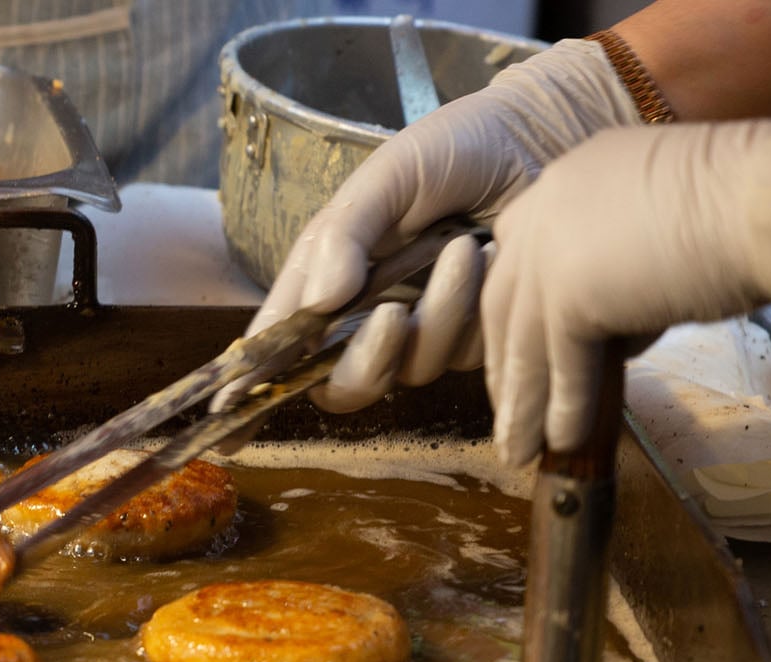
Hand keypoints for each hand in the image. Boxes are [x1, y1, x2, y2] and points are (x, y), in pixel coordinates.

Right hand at [236, 39, 641, 413]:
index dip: (251, 385)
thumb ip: (344, 236)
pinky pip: (464, 356)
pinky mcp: (474, 336)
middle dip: (365, 362)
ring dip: (437, 316)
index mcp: (326, 276)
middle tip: (391, 316)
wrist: (543, 138)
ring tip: (462, 249)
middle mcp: (365, 313)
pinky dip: (473, 309)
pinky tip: (488, 255)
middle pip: (340, 385)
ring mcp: (421, 330)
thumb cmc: (457, 147)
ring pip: (409, 371)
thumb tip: (319, 303)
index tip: (228, 414)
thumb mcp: (389, 175)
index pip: (278, 343)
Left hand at [484, 120, 770, 464]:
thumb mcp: (663, 227)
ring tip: (522, 448)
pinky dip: (563, 407)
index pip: (517, 249)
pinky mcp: (571, 294)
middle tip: (508, 405)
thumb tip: (616, 331)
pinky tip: (561, 441)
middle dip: (505, 360)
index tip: (515, 342)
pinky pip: (561, 362)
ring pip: (525, 341)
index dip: (515, 302)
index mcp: (569, 180)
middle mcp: (546, 208)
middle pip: (504, 300)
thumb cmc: (744, 208)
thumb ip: (624, 269)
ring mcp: (551, 250)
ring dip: (523, 403)